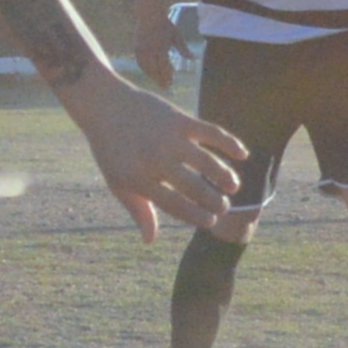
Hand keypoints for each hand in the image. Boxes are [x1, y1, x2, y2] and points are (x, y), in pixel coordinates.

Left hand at [67, 72, 245, 240]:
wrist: (105, 106)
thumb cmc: (112, 151)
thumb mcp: (118, 183)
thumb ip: (138, 210)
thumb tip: (150, 241)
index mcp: (138, 180)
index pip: (175, 205)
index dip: (196, 216)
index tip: (211, 221)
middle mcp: (155, 160)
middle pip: (194, 187)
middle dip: (214, 200)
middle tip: (224, 207)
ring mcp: (169, 139)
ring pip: (207, 163)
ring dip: (224, 176)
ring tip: (233, 186)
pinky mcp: (179, 119)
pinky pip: (212, 133)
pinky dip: (230, 143)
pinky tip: (242, 154)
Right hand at [133, 11, 189, 93]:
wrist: (149, 16)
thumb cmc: (165, 26)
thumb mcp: (177, 36)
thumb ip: (184, 49)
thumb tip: (194, 59)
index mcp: (161, 49)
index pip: (164, 67)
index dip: (167, 76)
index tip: (171, 84)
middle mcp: (150, 52)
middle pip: (154, 70)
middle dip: (160, 79)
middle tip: (165, 87)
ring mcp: (141, 51)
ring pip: (146, 68)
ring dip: (152, 76)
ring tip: (158, 81)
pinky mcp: (136, 49)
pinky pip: (140, 63)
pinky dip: (145, 70)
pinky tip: (150, 73)